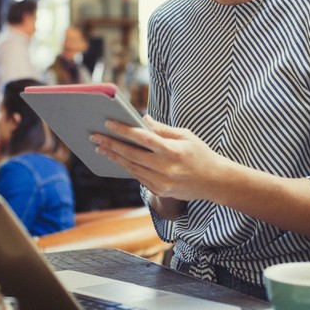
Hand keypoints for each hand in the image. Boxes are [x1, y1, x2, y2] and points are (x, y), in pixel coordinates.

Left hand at [91, 115, 231, 203]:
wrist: (215, 182)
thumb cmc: (201, 154)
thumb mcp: (185, 136)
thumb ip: (162, 129)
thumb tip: (142, 118)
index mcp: (174, 152)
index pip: (143, 139)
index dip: (124, 130)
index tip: (108, 123)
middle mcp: (166, 169)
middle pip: (132, 155)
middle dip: (111, 144)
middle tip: (94, 136)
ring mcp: (163, 183)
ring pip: (132, 168)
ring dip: (114, 157)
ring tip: (100, 147)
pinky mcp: (161, 191)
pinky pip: (138, 177)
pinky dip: (126, 167)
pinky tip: (116, 158)